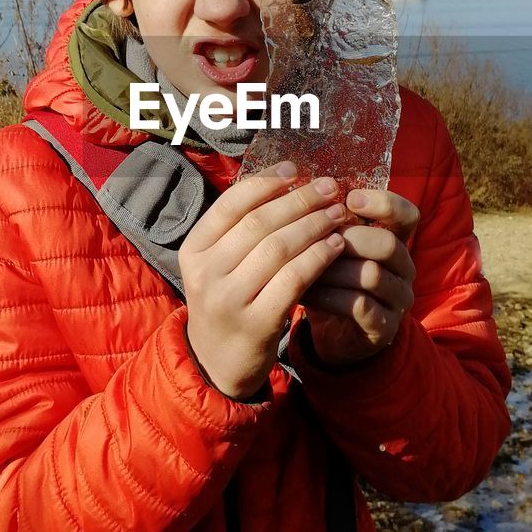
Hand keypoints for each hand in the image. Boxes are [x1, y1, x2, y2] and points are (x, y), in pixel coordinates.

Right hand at [180, 163, 347, 398]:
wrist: (217, 362)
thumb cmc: (226, 300)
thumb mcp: (217, 264)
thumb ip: (238, 229)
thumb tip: (284, 179)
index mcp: (193, 249)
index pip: (230, 203)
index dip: (266, 182)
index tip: (295, 169)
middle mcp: (206, 272)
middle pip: (259, 223)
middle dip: (299, 200)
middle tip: (329, 188)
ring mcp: (229, 299)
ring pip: (279, 247)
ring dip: (314, 225)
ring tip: (337, 214)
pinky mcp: (257, 323)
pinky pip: (294, 279)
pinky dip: (318, 257)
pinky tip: (335, 246)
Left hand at [300, 188, 418, 365]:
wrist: (335, 333)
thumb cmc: (331, 279)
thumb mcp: (331, 247)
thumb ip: (327, 222)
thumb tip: (300, 190)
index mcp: (395, 240)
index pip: (407, 215)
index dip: (383, 203)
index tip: (349, 198)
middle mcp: (404, 268)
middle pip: (388, 244)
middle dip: (349, 238)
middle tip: (316, 237)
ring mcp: (398, 300)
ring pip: (372, 275)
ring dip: (332, 269)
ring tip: (300, 266)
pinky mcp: (384, 327)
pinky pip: (360, 306)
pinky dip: (329, 297)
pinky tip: (304, 293)